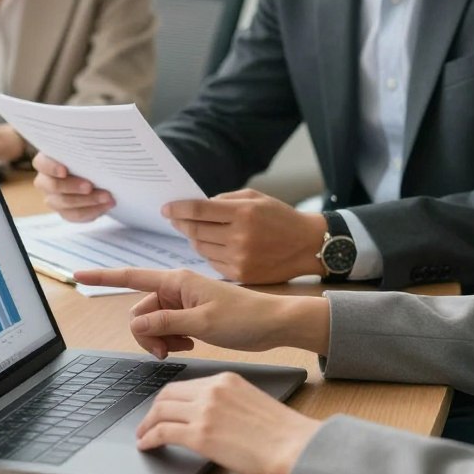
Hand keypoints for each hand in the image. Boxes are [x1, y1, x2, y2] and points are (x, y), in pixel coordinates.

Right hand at [32, 151, 114, 220]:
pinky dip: (92, 211)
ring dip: (88, 201)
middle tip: (90, 186)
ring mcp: (53, 198)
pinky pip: (75, 215)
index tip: (64, 171)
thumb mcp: (86, 150)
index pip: (41, 163)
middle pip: (53, 186)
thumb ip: (85, 148)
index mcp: (47, 161)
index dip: (51, 168)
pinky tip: (106, 205)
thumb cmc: (88, 157)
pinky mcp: (64, 211)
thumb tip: (98, 146)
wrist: (98, 174)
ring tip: (107, 197)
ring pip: (65, 203)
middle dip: (73, 187)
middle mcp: (45, 180)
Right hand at [73, 267, 330, 357]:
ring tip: (186, 346)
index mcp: (177, 281)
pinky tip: (190, 344)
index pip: (132, 277)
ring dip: (161, 339)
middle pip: (140, 311)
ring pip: (153, 322)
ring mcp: (184, 300)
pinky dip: (172, 339)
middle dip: (147, 334)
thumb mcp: (202, 324)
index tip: (78, 274)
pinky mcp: (191, 312)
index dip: (103, 277)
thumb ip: (165, 323)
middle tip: (170, 350)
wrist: (273, 323)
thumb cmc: (243, 319)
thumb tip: (137, 323)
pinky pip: (167, 327)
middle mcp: (177, 287)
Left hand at [136, 372, 320, 473]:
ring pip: (160, 411)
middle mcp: (212, 390)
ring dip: (147, 425)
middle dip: (153, 410)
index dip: (169, 399)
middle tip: (147, 424)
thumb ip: (227, 402)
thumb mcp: (251, 401)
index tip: (163, 410)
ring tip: (143, 436)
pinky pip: (163, 432)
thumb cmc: (280, 431)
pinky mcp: (200, 435)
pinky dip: (150, 439)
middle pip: (168, 394)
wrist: (293, 444)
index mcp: (225, 379)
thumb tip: (211, 417)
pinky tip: (147, 446)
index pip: (186, 384)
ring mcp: (204, 411)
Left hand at [162, 189, 326, 282]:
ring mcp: (240, 258)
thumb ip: (226, 200)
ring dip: (193, 239)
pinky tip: (212, 246)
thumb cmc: (281, 217)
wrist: (307, 246)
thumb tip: (198, 205)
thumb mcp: (256, 198)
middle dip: (181, 223)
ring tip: (194, 232)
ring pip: (201, 248)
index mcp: (243, 212)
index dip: (178, 209)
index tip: (166, 209)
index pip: (198, 209)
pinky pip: (212, 263)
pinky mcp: (241, 275)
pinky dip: (207, 253)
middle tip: (174, 219)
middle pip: (195, 230)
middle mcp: (239, 236)